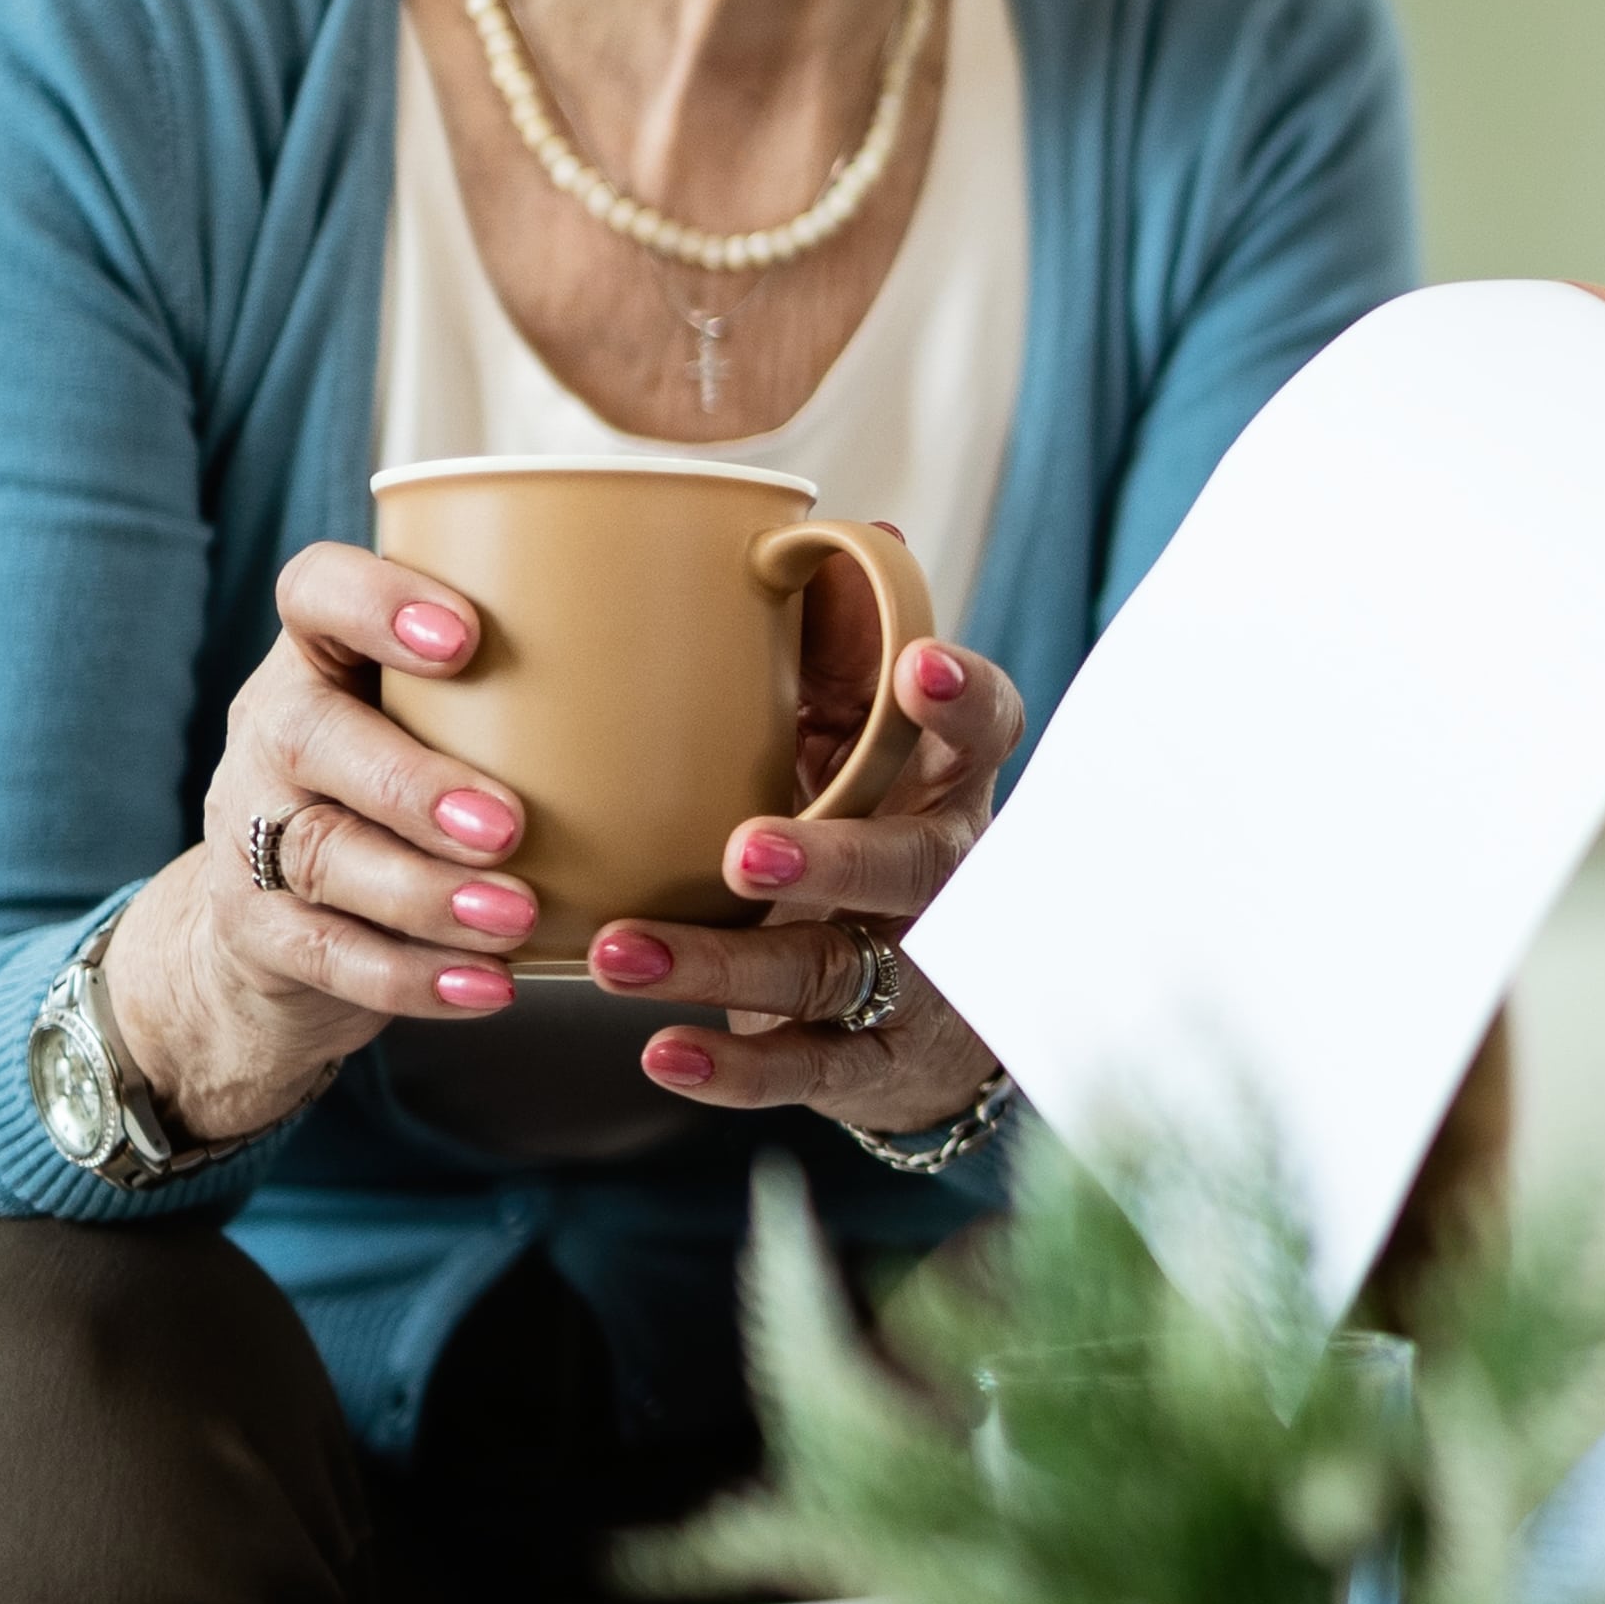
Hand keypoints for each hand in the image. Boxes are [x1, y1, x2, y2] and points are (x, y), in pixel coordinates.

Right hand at [103, 546, 550, 1147]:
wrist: (295, 925)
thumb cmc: (427, 782)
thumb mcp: (460, 719)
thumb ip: (551, 675)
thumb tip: (754, 587)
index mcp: (325, 656)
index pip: (316, 591)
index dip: (376, 603)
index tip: (467, 639)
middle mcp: (274, 732)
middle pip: (311, 737)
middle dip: (413, 784)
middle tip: (510, 826)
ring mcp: (251, 834)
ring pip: (320, 855)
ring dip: (425, 892)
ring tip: (514, 917)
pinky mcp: (258, 931)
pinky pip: (326, 954)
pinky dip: (411, 977)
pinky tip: (489, 986)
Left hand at [592, 613, 1023, 1135]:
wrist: (929, 1021)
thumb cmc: (870, 842)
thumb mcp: (864, 755)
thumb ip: (846, 662)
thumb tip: (848, 534)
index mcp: (945, 788)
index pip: (986, 735)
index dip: (962, 703)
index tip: (918, 665)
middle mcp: (943, 881)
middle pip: (912, 867)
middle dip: (834, 859)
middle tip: (743, 850)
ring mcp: (916, 980)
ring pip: (833, 970)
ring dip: (725, 965)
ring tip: (618, 953)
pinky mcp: (871, 1065)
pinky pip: (806, 1069)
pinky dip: (733, 1068)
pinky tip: (661, 1054)